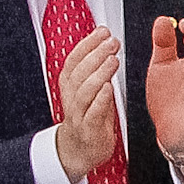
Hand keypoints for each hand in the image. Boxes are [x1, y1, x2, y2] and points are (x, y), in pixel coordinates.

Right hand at [51, 25, 121, 179]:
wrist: (78, 151)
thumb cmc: (88, 118)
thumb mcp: (89, 90)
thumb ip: (95, 69)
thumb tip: (105, 43)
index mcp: (70, 86)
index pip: (74, 59)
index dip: (87, 44)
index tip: (102, 31)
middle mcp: (72, 98)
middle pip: (79, 72)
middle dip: (95, 54)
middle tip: (112, 42)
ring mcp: (79, 114)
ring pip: (84, 91)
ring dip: (98, 73)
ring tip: (113, 60)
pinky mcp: (89, 130)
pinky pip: (93, 113)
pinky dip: (100, 100)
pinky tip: (109, 88)